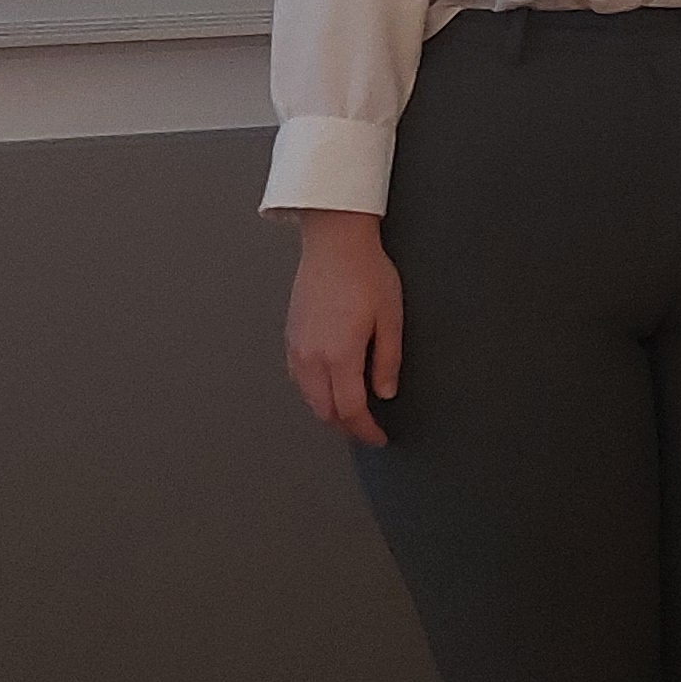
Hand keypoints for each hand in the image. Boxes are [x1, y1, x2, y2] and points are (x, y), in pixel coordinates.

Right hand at [282, 211, 405, 447]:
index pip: (350, 410)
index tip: (379, 438)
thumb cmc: (366, 274)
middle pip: (324, 411)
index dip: (365, 430)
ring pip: (308, 397)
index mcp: (338, 356)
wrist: (334, 244)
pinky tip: (329, 387)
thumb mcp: (390, 317)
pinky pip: (299, 379)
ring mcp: (296, 348)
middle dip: (346, 427)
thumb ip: (387, 361)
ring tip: (351, 413)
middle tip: (367, 429)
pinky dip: (314, 393)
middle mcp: (311, 357)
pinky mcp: (290, 337)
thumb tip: (384, 393)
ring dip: (328, 411)